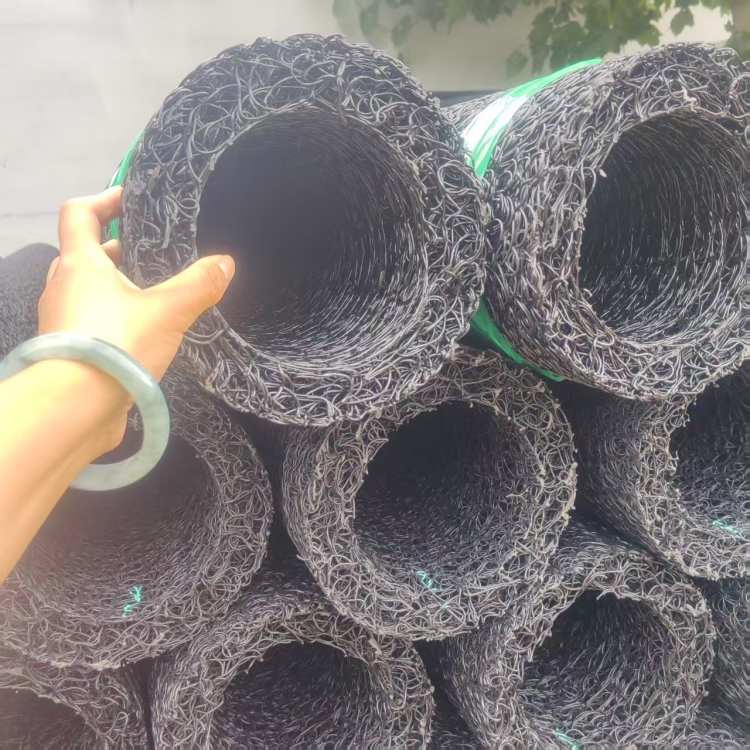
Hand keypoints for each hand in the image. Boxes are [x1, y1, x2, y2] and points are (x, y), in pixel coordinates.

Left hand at [36, 186, 234, 448]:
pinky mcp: (70, 353)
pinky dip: (113, 318)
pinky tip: (144, 333)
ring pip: (87, 290)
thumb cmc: (116, 345)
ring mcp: (61, 322)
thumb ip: (199, 285)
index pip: (79, 213)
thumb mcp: (168, 311)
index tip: (132, 201)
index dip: (104, 199)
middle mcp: (63, 287)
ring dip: (116, 287)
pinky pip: (91, 322)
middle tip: (153, 253)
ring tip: (155, 295)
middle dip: (116, 249)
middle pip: (84, 253)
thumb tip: (225, 263)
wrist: (74, 409)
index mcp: (80, 264)